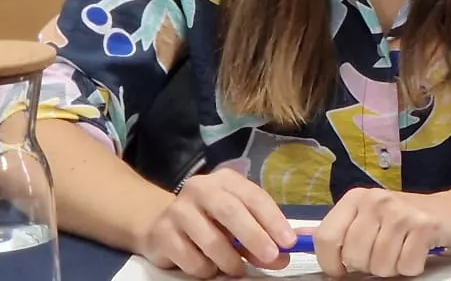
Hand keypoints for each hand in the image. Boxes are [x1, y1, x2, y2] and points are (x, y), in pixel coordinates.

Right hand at [136, 171, 295, 278]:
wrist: (161, 224)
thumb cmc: (209, 221)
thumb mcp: (237, 222)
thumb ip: (259, 236)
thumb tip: (281, 257)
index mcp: (226, 181)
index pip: (254, 197)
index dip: (274, 220)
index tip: (289, 242)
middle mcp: (200, 189)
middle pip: (231, 212)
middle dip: (255, 237)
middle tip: (271, 257)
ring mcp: (178, 210)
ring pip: (211, 240)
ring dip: (230, 261)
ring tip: (236, 269)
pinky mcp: (162, 234)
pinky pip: (191, 259)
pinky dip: (206, 269)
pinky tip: (209, 267)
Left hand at [312, 188, 450, 277]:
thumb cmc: (408, 219)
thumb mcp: (369, 217)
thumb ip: (337, 228)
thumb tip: (298, 238)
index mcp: (356, 198)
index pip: (326, 238)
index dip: (331, 264)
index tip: (342, 270)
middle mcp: (376, 200)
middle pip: (353, 257)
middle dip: (369, 266)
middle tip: (385, 254)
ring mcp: (401, 212)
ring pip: (380, 266)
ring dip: (393, 268)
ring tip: (403, 251)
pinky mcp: (424, 226)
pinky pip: (405, 267)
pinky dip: (412, 268)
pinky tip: (418, 252)